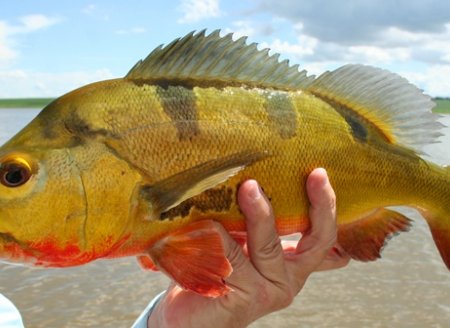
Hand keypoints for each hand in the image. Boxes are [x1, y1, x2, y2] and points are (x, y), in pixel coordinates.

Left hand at [147, 168, 349, 327]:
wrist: (190, 315)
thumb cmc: (217, 271)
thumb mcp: (242, 244)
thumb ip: (255, 225)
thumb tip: (253, 179)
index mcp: (292, 265)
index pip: (322, 236)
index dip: (326, 205)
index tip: (319, 174)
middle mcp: (286, 279)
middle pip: (314, 242)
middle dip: (316, 205)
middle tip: (311, 175)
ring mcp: (267, 291)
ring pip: (268, 246)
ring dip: (258, 213)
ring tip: (246, 188)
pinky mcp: (244, 299)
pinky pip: (231, 258)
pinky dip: (217, 235)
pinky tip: (204, 222)